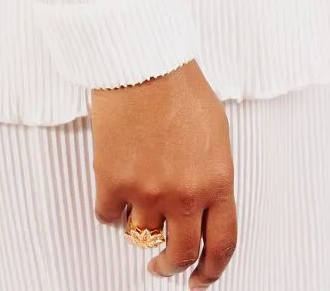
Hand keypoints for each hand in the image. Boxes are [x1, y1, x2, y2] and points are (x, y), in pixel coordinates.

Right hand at [90, 62, 235, 283]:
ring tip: (135, 208)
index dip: (211, 271)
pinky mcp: (113, 182)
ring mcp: (148, 191)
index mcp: (217, 182)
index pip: (221, 245)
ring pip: (141, 236)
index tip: (199, 280)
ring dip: (138, 227)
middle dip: (170, 266)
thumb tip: (205, 200)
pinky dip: (110, 210)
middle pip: (180, 254)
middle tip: (162, 266)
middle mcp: (185, 195)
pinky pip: (108, 216)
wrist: (141, 60)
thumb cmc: (178, 84)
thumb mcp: (215, 132)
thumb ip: (212, 172)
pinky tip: (113, 193)